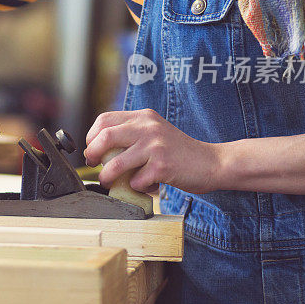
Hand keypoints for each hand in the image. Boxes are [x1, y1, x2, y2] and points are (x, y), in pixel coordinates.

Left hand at [83, 109, 222, 193]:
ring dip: (107, 176)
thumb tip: (99, 149)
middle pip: (105, 137)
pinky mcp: (163, 166)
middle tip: (92, 164)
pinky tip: (144, 185)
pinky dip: (135, 186)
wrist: (212, 162)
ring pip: (116, 163)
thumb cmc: (179, 152)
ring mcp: (156, 146)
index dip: (92, 136)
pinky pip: (136, 180)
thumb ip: (132, 134)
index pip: (105, 120)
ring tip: (108, 181)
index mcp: (144, 117)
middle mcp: (148, 127)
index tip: (92, 150)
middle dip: (92, 154)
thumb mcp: (155, 133)